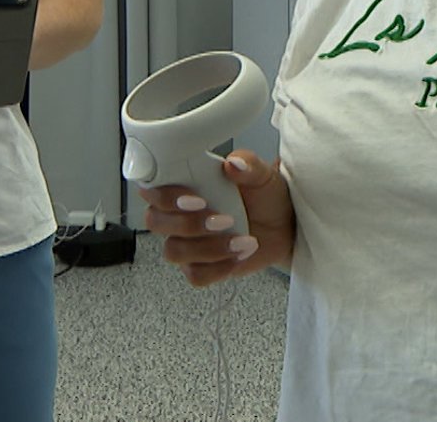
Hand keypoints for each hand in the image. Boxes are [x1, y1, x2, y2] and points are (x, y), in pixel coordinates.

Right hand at [140, 151, 295, 287]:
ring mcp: (188, 242)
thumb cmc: (264, 196)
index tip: (193, 198)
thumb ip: (248, 165)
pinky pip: (195, 274)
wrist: (283, 225)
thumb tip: (234, 163)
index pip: (153, 189)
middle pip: (155, 222)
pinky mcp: (201, 266)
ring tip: (239, 238)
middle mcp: (179, 213)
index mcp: (185, 184)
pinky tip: (239, 254)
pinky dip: (218, 267)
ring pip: (174, 251)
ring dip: (207, 247)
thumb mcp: (262, 175)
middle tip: (222, 220)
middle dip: (187, 223)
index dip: (163, 195)